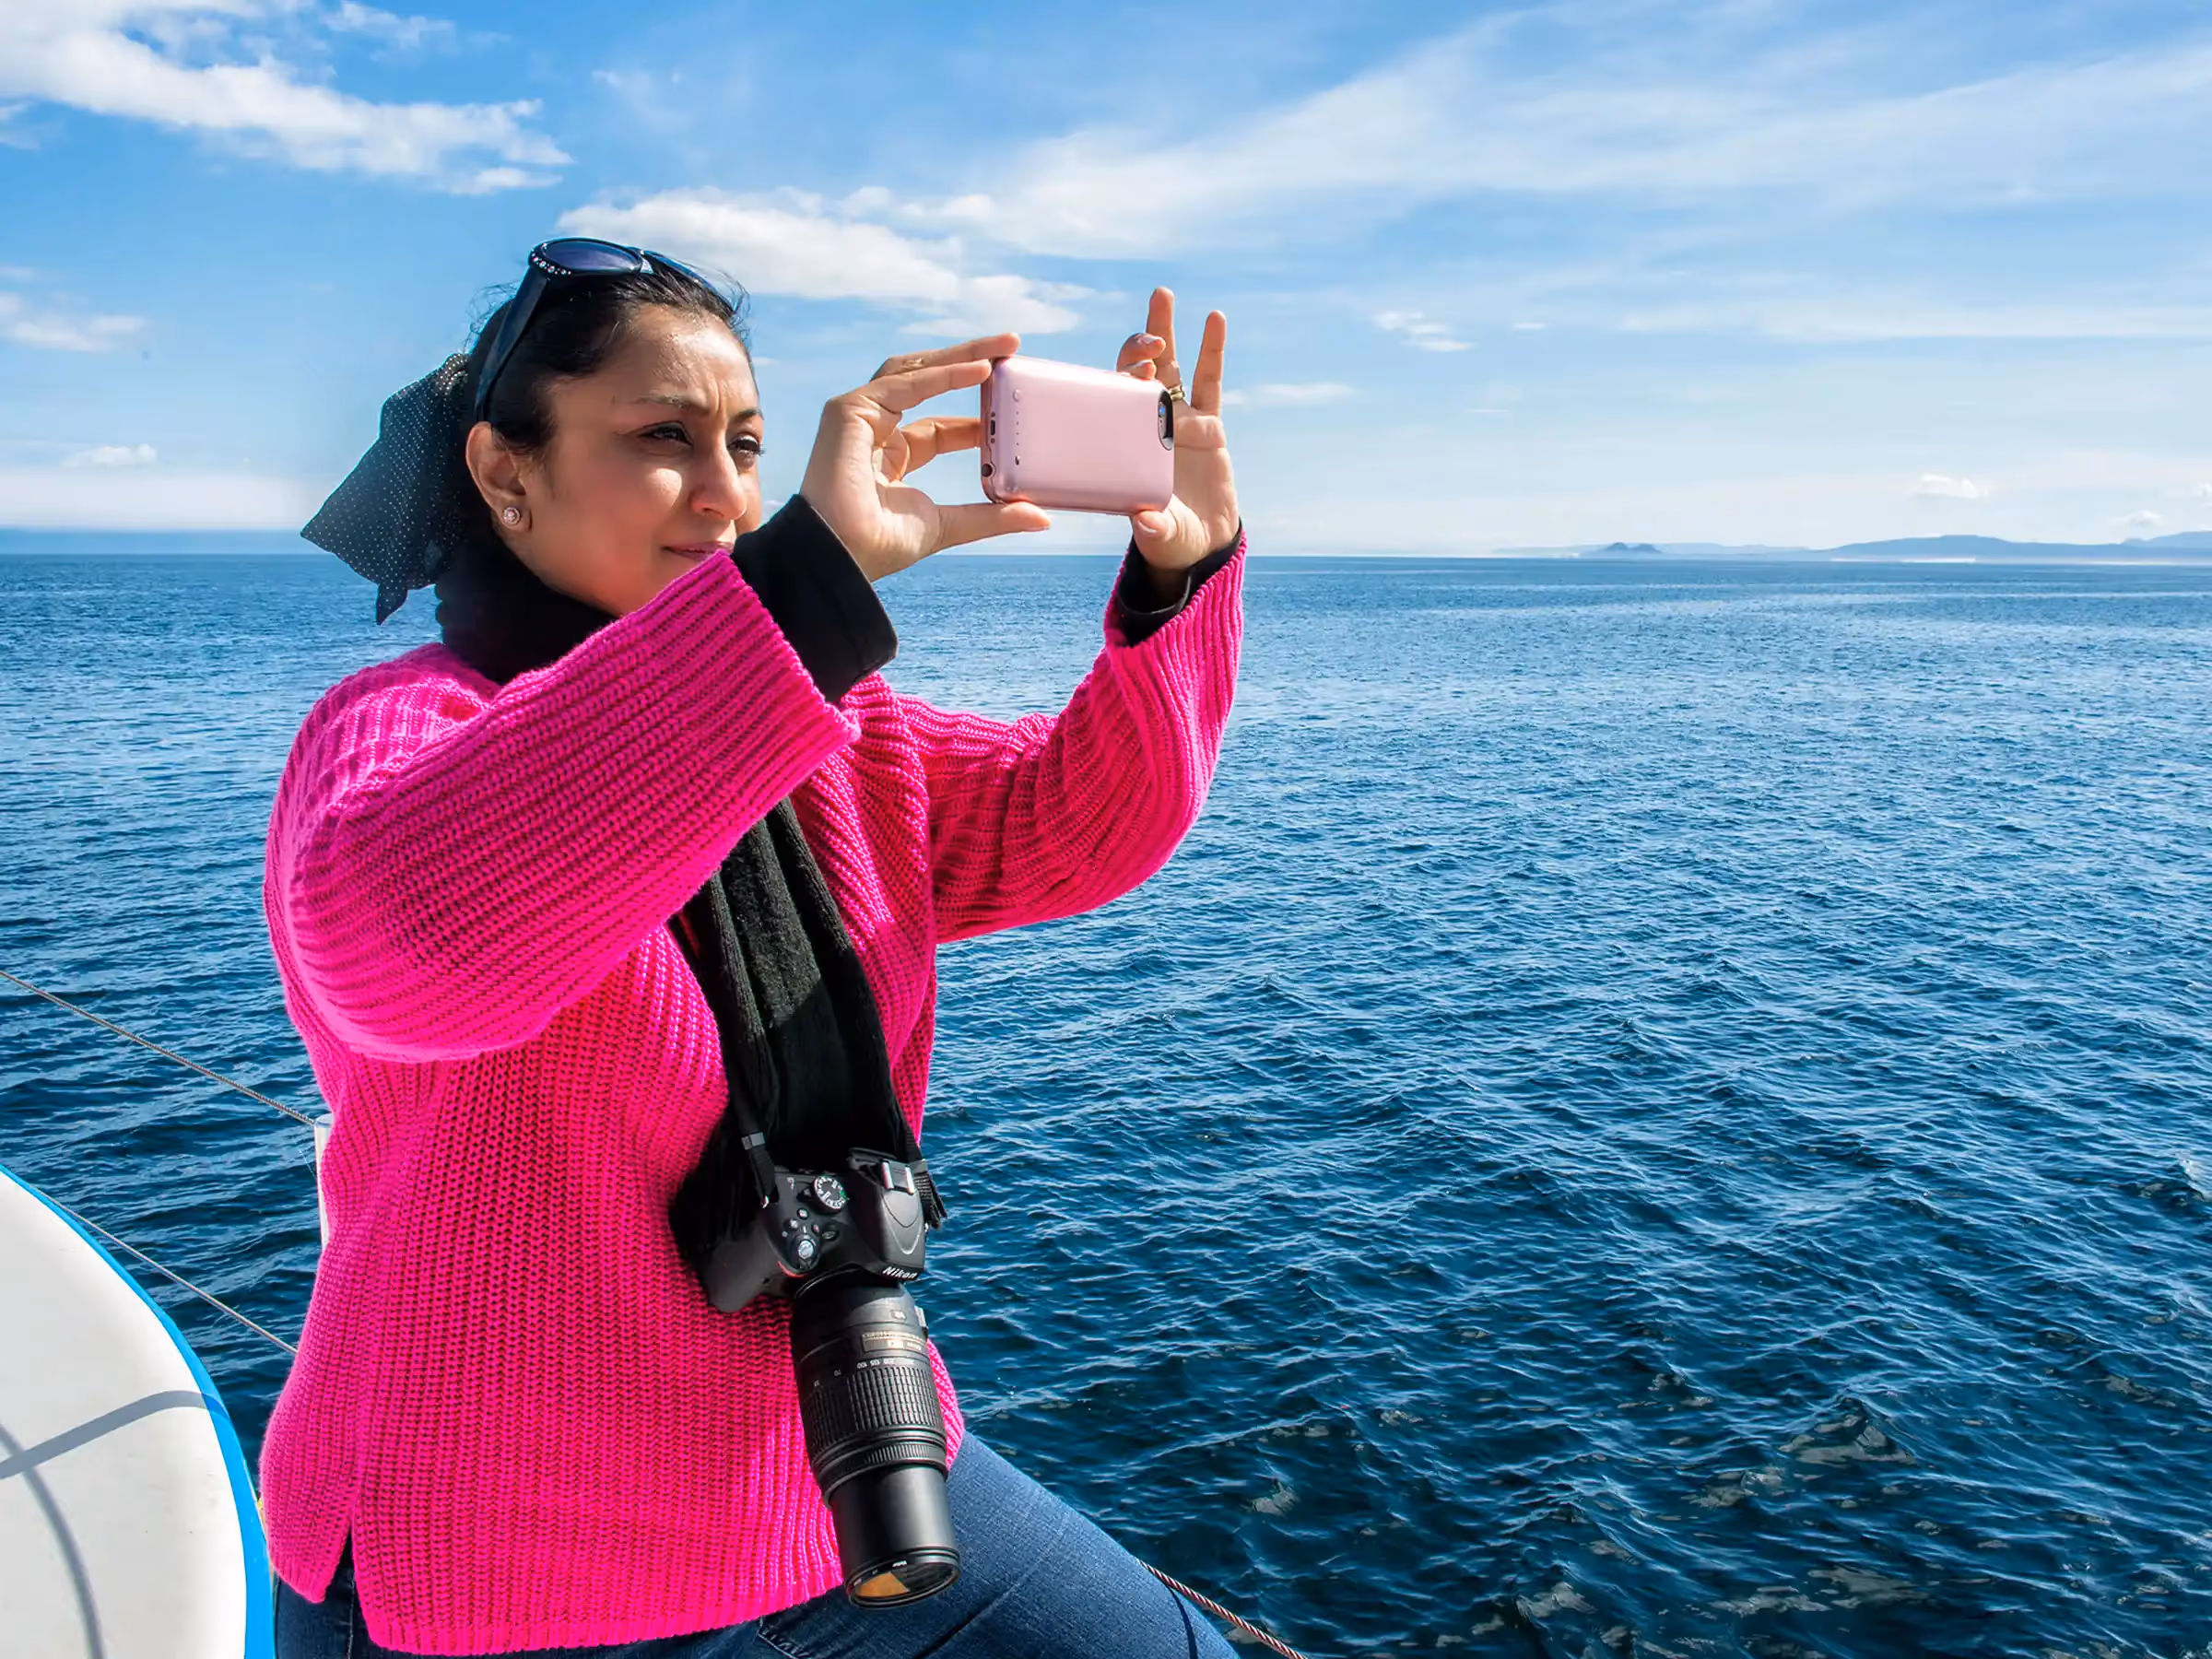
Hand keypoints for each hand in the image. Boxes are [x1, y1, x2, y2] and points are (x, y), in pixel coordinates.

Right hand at [800, 335, 1050, 582]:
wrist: (841, 556)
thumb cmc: (880, 545)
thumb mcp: (950, 524)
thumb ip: (993, 516)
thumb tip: (1043, 517)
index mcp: (895, 459)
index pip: (941, 427)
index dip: (977, 414)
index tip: (1014, 405)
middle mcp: (877, 431)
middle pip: (929, 383)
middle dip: (971, 361)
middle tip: (1014, 347)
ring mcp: (860, 416)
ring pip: (917, 371)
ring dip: (962, 354)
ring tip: (1005, 346)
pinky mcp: (850, 409)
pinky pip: (906, 382)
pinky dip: (944, 373)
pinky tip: (980, 368)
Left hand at [1114, 288, 1239, 572]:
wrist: (1200, 542)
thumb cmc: (1170, 539)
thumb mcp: (1160, 535)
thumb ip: (1154, 527)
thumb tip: (1145, 522)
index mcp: (1122, 447)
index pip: (1109, 404)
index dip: (1115, 382)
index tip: (1130, 374)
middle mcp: (1146, 426)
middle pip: (1135, 374)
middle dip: (1136, 348)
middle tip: (1147, 334)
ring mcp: (1177, 419)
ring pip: (1168, 366)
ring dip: (1163, 331)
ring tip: (1161, 295)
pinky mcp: (1209, 423)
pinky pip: (1209, 380)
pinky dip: (1211, 349)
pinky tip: (1215, 319)